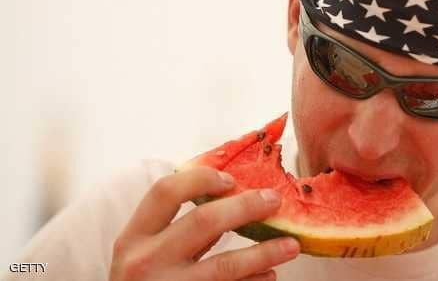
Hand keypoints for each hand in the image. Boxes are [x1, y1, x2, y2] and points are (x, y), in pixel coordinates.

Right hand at [109, 166, 298, 280]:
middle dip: (246, 206)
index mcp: (133, 239)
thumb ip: (178, 229)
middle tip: (274, 199)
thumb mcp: (147, 254)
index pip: (165, 192)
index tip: (231, 179)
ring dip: (264, 252)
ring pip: (225, 266)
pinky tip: (269, 275)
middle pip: (203, 222)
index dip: (201, 179)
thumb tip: (232, 195)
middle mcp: (145, 263)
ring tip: (291, 245)